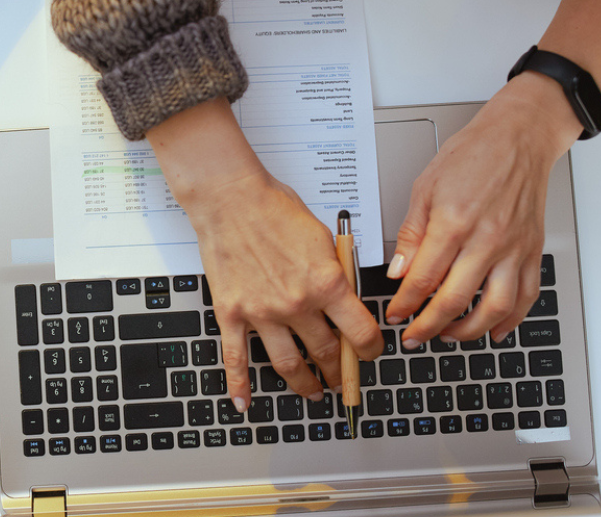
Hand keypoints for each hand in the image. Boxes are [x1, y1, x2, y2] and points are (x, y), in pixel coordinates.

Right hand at [147, 98, 382, 410]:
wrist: (230, 198)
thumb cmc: (275, 208)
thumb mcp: (324, 237)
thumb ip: (336, 273)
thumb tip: (344, 299)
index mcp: (326, 283)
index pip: (360, 333)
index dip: (370, 350)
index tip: (369, 354)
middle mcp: (296, 304)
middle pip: (327, 353)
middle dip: (339, 371)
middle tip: (342, 377)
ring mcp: (262, 313)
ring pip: (289, 364)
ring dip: (305, 384)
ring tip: (312, 391)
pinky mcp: (232, 313)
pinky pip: (236, 358)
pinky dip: (239, 385)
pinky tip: (243, 403)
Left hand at [384, 73, 582, 344]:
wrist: (518, 138)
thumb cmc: (472, 156)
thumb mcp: (425, 187)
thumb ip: (412, 234)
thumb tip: (399, 272)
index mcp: (454, 222)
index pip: (423, 278)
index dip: (405, 304)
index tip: (395, 315)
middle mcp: (487, 240)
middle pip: (455, 300)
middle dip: (427, 326)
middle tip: (413, 336)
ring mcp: (514, 248)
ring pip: (494, 308)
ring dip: (468, 331)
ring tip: (447, 335)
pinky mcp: (532, 251)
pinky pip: (526, 297)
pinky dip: (510, 320)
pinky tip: (494, 330)